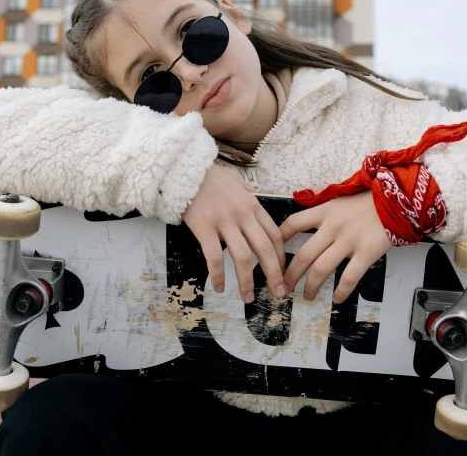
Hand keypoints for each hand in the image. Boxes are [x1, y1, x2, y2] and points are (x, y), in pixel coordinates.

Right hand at [183, 165, 286, 302]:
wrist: (184, 168)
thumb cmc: (208, 175)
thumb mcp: (235, 180)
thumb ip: (247, 190)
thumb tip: (254, 196)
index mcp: (252, 205)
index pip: (274, 234)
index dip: (281, 256)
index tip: (282, 272)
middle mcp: (242, 214)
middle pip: (265, 249)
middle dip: (274, 274)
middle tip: (278, 293)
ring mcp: (224, 221)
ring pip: (243, 257)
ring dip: (247, 281)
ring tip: (247, 298)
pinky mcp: (204, 227)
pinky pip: (214, 257)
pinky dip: (218, 275)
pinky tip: (219, 287)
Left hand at [280, 191, 392, 303]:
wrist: (397, 198)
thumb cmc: (370, 200)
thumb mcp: (341, 199)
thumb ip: (325, 211)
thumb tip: (309, 222)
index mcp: (325, 211)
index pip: (293, 224)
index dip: (279, 239)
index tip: (273, 252)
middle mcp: (333, 226)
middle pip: (304, 254)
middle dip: (290, 273)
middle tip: (284, 285)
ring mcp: (349, 240)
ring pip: (321, 268)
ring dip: (311, 286)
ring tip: (307, 295)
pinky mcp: (366, 252)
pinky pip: (349, 277)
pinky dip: (341, 291)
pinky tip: (337, 298)